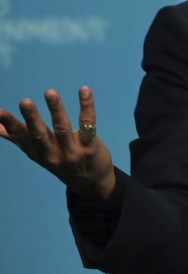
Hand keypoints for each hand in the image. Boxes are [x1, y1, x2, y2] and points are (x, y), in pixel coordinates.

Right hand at [0, 86, 115, 201]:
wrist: (91, 183)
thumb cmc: (61, 161)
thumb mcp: (37, 153)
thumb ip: (18, 138)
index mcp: (37, 152)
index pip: (21, 137)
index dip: (10, 125)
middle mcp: (52, 153)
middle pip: (40, 135)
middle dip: (32, 118)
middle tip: (25, 101)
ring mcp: (72, 151)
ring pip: (63, 128)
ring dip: (56, 109)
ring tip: (50, 93)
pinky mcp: (91, 146)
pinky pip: (89, 124)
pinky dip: (87, 106)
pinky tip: (85, 90)